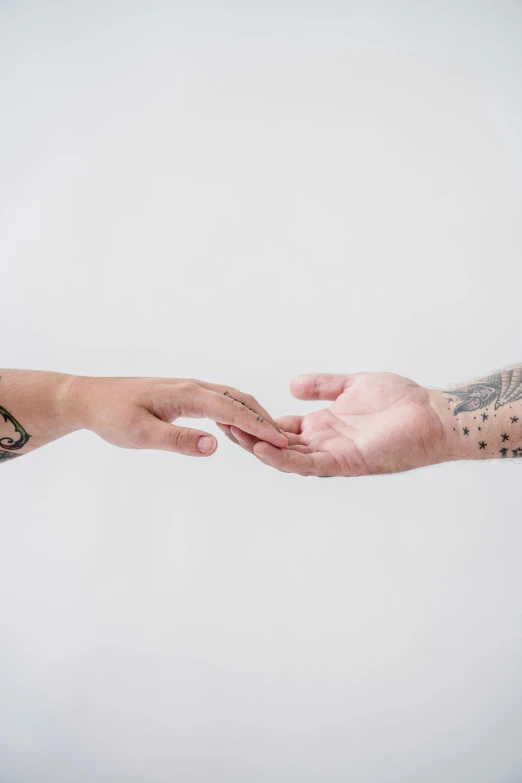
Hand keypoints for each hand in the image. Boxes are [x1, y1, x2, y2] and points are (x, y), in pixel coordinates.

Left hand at [66, 376, 287, 456]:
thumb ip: (178, 440)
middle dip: (263, 419)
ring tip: (269, 437)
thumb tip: (215, 446)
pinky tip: (238, 429)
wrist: (89, 398)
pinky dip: (236, 414)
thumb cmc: (112, 416)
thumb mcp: (141, 434)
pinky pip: (218, 402)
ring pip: (230, 398)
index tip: (281, 442)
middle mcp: (192, 387)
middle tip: (284, 442)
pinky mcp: (183, 396)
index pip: (232, 409)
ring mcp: (188, 389)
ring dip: (252, 416)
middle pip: (238, 399)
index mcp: (186, 394)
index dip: (258, 426)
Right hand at [224, 372, 452, 476]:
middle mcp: (323, 443)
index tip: (229, 409)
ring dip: (258, 447)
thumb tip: (290, 384)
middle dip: (247, 435)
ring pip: (286, 457)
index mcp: (323, 426)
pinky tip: (261, 448)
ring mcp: (332, 455)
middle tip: (219, 422)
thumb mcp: (352, 384)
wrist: (434, 415)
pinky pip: (307, 464)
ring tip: (231, 433)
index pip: (280, 427)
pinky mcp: (345, 462)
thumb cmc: (401, 400)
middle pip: (276, 443)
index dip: (255, 420)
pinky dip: (283, 458)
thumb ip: (322, 385)